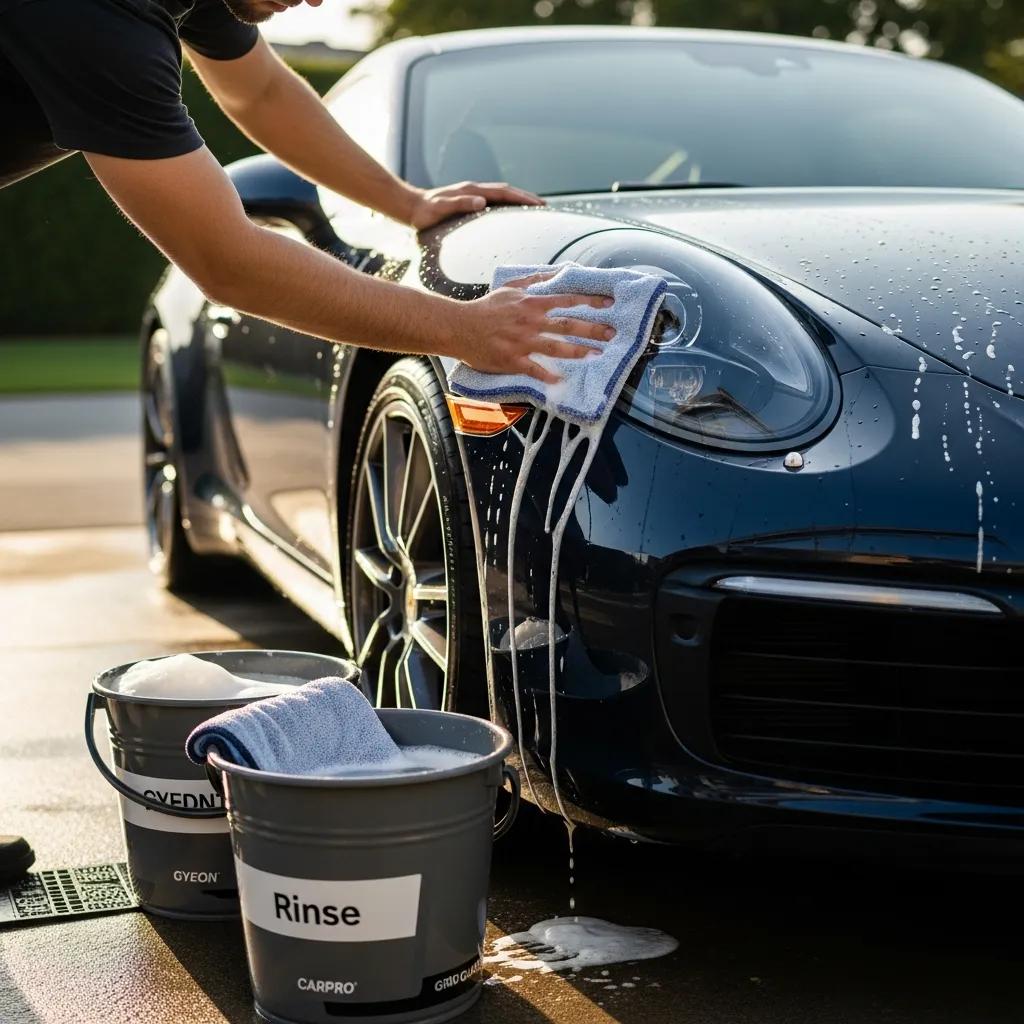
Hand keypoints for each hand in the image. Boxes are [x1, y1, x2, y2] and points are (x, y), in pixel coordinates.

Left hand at [409, 181, 543, 228]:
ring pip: (502, 196)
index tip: (539, 204)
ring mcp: (473, 195)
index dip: (523, 198)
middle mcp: (475, 190)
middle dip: (527, 198)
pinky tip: (511, 216)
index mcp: (472, 191)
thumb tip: (482, 202)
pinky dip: (506, 206)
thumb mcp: (440, 208)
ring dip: (518, 201)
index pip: (504, 192)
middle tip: (544, 208)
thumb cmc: (424, 212)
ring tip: (534, 211)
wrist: (410, 207)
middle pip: (507, 192)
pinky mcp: (469, 202)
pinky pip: (494, 203)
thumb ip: (460, 204)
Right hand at [445, 272, 615, 384]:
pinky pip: (535, 369)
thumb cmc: (485, 308)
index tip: (609, 304)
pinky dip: (549, 375)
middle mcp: (531, 322)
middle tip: (612, 334)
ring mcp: (522, 342)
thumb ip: (534, 279)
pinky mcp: (513, 360)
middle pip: (568, 325)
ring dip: (578, 351)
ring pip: (556, 347)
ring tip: (596, 355)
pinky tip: (563, 380)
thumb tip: (557, 272)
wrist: (459, 327)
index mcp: (531, 303)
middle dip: (593, 329)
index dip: (590, 301)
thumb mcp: (510, 286)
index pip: (567, 299)